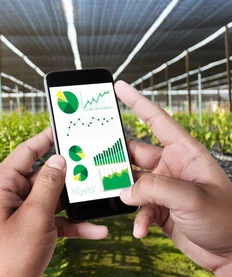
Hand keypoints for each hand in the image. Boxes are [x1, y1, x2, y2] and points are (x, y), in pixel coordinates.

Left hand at [0, 128, 107, 276]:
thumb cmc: (8, 257)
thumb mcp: (33, 218)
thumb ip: (48, 187)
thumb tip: (59, 159)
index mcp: (2, 185)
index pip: (26, 152)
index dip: (45, 138)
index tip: (66, 126)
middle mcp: (10, 195)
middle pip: (43, 175)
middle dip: (69, 173)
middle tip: (95, 164)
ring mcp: (21, 214)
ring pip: (53, 199)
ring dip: (75, 201)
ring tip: (101, 195)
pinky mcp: (31, 232)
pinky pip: (55, 221)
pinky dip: (74, 226)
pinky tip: (97, 231)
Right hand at [115, 81, 231, 274]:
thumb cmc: (227, 220)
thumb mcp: (191, 198)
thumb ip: (154, 189)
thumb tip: (125, 190)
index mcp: (185, 153)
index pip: (157, 120)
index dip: (137, 102)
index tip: (118, 87)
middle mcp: (172, 167)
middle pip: (134, 154)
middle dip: (116, 159)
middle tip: (96, 159)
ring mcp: (164, 188)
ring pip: (131, 182)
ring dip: (124, 193)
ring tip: (118, 199)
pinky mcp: (159, 209)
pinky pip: (137, 208)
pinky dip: (135, 219)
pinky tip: (140, 229)